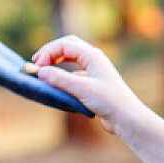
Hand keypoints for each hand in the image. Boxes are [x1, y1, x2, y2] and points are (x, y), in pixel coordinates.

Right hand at [28, 35, 148, 138]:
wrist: (126, 117)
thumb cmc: (108, 100)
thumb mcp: (81, 89)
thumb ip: (60, 79)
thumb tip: (40, 72)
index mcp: (92, 55)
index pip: (64, 44)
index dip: (48, 52)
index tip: (37, 66)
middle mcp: (93, 59)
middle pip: (68, 46)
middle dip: (51, 52)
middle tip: (37, 62)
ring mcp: (94, 70)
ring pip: (71, 58)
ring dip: (57, 61)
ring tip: (44, 70)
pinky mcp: (93, 83)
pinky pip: (74, 73)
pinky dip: (63, 74)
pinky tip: (57, 85)